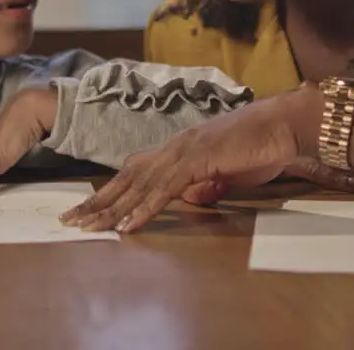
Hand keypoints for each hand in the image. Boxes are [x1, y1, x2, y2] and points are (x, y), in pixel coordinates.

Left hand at [58, 89, 319, 233]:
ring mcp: (184, 151)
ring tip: (89, 228)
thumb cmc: (261, 148)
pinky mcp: (198, 159)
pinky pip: (164, 188)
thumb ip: (207, 185)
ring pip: (139, 184)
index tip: (88, 211)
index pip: (135, 173)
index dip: (109, 192)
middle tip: (70, 222)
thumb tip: (192, 200)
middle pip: (126, 177)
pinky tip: (127, 225)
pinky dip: (144, 208)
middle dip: (98, 201)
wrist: (284, 126)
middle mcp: (174, 148)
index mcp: (179, 150)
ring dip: (112, 208)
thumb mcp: (228, 174)